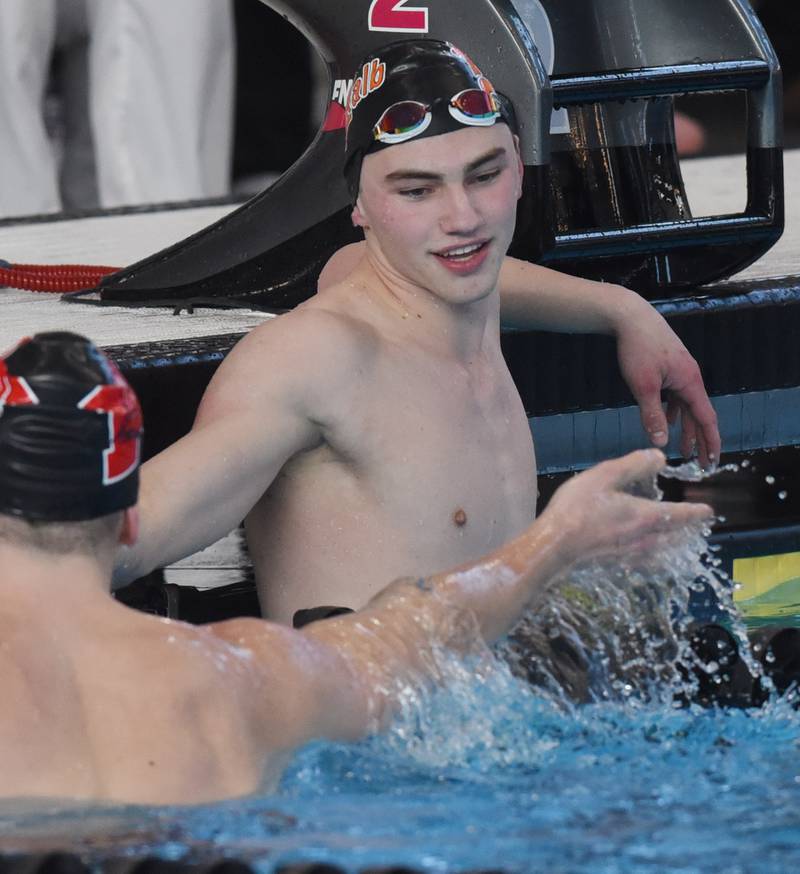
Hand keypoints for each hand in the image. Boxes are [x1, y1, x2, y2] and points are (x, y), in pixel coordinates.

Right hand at [543, 449, 712, 565]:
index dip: (698, 512)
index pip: (682, 514)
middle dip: (689, 528)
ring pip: (664, 549)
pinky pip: (648, 560)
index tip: (709, 511)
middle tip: (697, 523)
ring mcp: (632, 555)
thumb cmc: (578, 508)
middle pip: (677, 535)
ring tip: (678, 536)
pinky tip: (648, 552)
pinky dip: (657, 554)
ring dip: (675, 542)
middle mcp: (646, 539)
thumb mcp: (605, 475)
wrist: (554, 546)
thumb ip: (635, 465)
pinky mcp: (618, 564)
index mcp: (647, 516)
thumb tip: (660, 457)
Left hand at [614, 297, 719, 467]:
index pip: (706, 418)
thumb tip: (661, 442)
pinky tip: (667, 422)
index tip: (714, 460)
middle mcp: (690, 378)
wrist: (631, 317)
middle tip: (701, 463)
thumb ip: (652, 415)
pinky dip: (673, 411)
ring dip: (685, 428)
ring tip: (683, 449)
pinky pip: (675, 396)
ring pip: (686, 406)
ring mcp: (680, 372)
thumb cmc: (638, 348)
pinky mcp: (669, 368)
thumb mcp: (643, 386)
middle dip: (700, 440)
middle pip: (698, 415)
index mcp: (690, 383)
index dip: (711, 441)